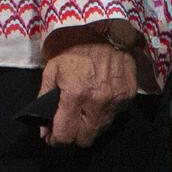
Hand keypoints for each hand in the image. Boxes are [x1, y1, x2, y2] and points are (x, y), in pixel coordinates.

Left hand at [37, 31, 138, 147]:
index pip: (65, 135)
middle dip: (73, 136)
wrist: (107, 30)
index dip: (55, 140)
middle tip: (67, 125)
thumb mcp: (53, 67)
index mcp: (75, 95)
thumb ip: (45, 98)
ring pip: (101, 131)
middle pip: (85, 140)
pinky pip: (114, 118)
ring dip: (89, 127)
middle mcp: (97, 103)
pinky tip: (98, 101)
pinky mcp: (128, 98)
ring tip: (82, 112)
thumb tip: (43, 127)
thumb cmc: (75, 47)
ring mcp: (116, 102)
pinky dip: (104, 114)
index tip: (51, 137)